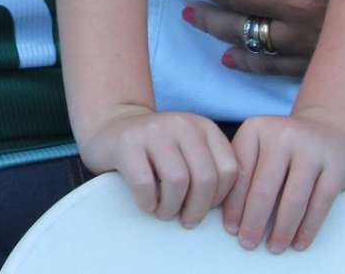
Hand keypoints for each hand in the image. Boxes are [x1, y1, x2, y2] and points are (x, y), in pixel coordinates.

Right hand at [80, 105, 238, 227]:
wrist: (112, 128)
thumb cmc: (158, 151)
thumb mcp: (190, 150)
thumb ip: (212, 168)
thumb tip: (232, 212)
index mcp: (203, 127)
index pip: (229, 170)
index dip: (221, 198)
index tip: (205, 209)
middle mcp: (181, 123)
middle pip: (205, 178)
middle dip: (197, 209)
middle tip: (186, 221)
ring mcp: (153, 130)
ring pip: (177, 181)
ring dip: (172, 208)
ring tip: (164, 212)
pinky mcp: (127, 142)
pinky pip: (145, 183)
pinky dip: (148, 203)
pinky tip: (146, 203)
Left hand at [224, 110, 344, 251]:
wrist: (331, 129)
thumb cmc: (285, 146)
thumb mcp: (260, 144)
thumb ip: (243, 168)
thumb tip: (224, 212)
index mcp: (256, 129)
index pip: (240, 172)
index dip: (234, 204)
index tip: (230, 229)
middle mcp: (282, 135)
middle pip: (264, 188)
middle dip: (254, 221)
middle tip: (248, 244)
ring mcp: (312, 150)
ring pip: (293, 199)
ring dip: (282, 229)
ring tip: (273, 248)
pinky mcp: (336, 167)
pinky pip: (320, 205)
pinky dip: (307, 228)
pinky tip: (298, 243)